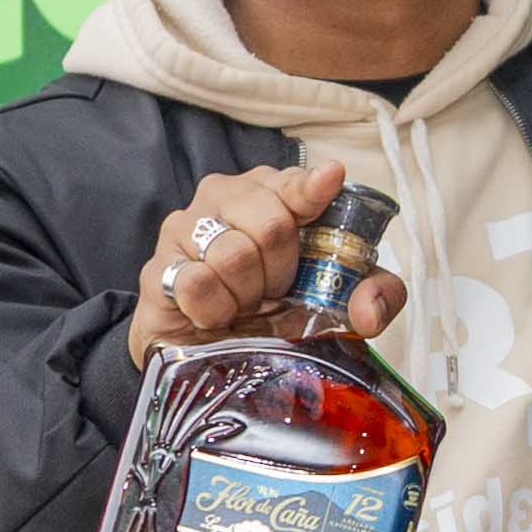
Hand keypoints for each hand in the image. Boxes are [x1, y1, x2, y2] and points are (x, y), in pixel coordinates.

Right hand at [126, 159, 409, 370]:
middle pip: (271, 223)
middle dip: (283, 270)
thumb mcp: (334, 301)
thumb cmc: (273, 309)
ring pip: (234, 254)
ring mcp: (185, 228)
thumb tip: (370, 312)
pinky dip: (216, 309)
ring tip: (242, 303)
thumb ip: (372, 295)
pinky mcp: (158, 267)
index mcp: (271, 194)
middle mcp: (225, 197)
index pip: (292, 181)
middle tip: (273, 290)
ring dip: (248, 294)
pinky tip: (215, 314)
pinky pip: (197, 283)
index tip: (329, 180)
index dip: (311, 186)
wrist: (204, 350)